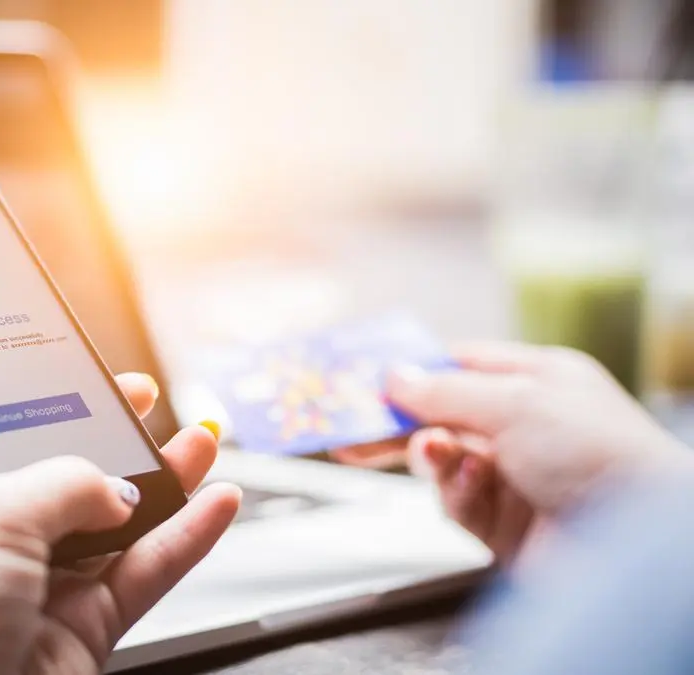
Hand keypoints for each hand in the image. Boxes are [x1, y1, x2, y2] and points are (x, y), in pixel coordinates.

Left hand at [0, 373, 241, 674]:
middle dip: (89, 425)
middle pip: (35, 464)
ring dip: (156, 478)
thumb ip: (61, 483)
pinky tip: (216, 504)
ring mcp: (22, 586)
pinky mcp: (71, 631)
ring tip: (198, 437)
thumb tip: (115, 490)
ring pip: (102, 519)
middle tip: (129, 392)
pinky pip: (139, 574)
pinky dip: (182, 540)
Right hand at [388, 342, 689, 562]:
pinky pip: (455, 502)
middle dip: (396, 422)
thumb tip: (394, 377)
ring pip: (440, 462)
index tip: (367, 377)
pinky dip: (455, 492)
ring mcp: (512, 477)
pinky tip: (471, 486)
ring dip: (430, 456)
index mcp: (538, 383)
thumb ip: (445, 390)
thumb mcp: (515, 402)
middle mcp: (524, 428)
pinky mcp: (501, 524)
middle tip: (348, 429)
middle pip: (439, 416)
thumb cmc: (601, 455)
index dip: (413, 370)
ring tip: (433, 453)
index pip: (460, 366)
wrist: (636, 541)